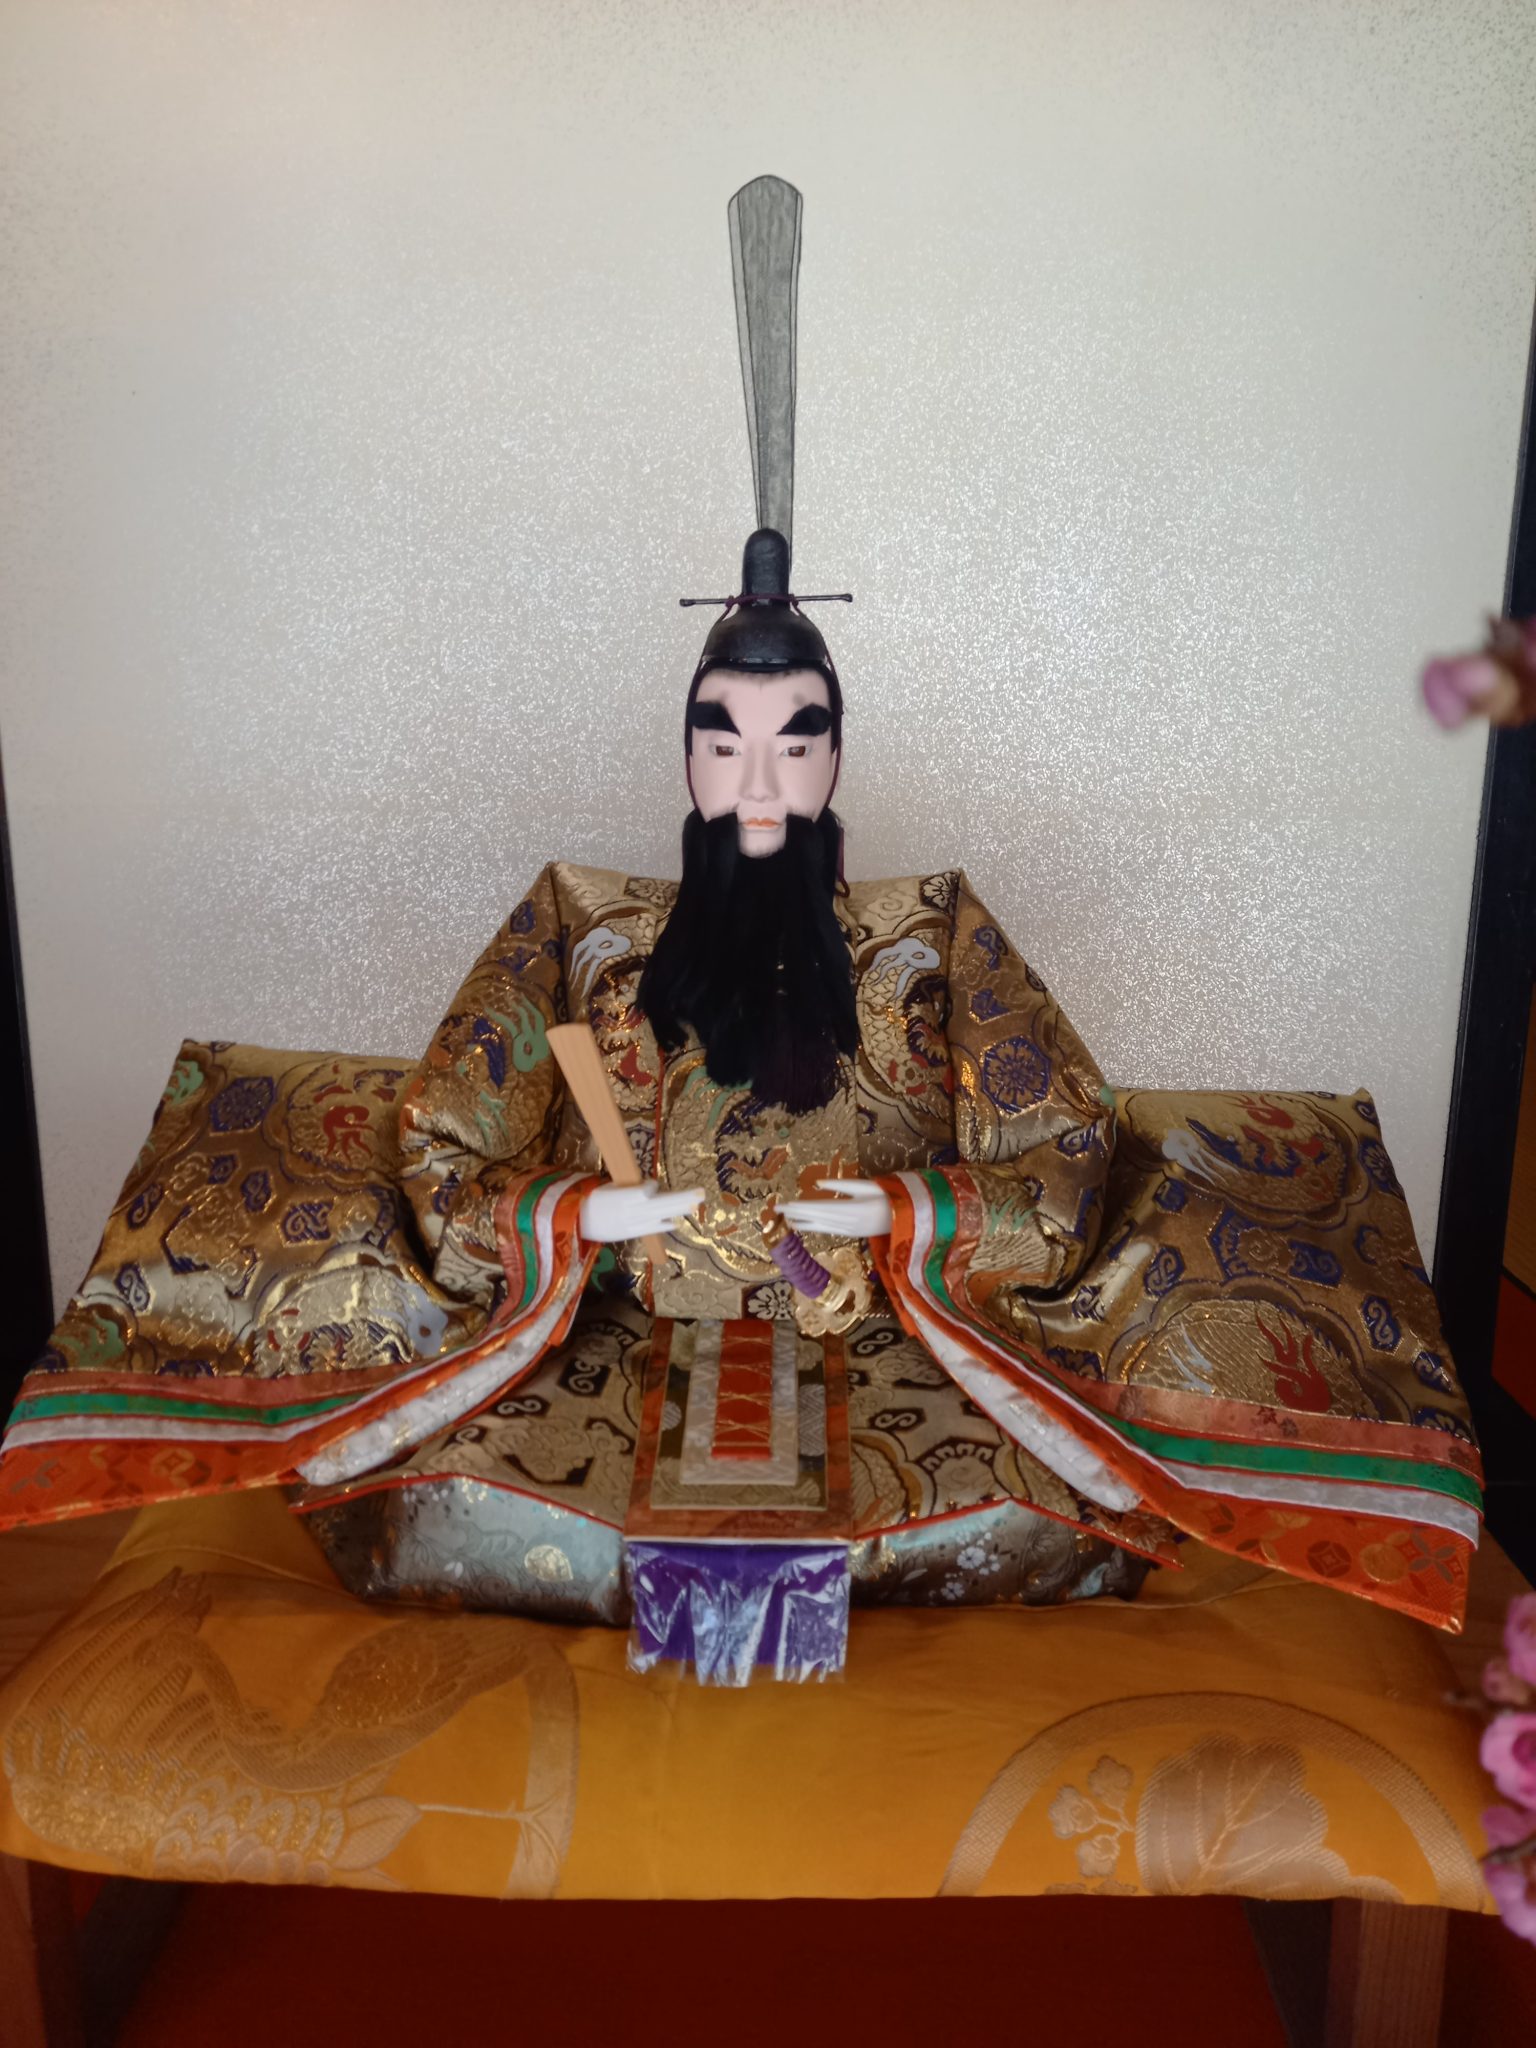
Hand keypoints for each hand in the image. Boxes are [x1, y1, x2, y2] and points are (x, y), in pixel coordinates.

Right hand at [579, 1179, 703, 1244]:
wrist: (576, 1223)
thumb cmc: (592, 1199)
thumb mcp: (608, 1188)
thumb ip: (629, 1188)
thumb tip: (651, 1188)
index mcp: (620, 1197)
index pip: (644, 1192)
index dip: (651, 1187)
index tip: (653, 1184)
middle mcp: (629, 1212)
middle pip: (659, 1204)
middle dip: (680, 1198)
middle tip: (701, 1193)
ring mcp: (631, 1224)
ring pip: (659, 1215)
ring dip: (678, 1209)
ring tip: (696, 1204)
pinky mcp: (630, 1232)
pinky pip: (650, 1228)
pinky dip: (663, 1224)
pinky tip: (676, 1221)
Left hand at [777, 1178, 892, 1239]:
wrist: (908, 1218)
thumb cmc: (890, 1196)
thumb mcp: (868, 1185)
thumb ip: (843, 1186)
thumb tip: (818, 1184)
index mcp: (852, 1209)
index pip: (819, 1208)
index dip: (800, 1208)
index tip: (784, 1205)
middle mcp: (848, 1223)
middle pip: (816, 1218)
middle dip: (796, 1215)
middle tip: (776, 1211)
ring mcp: (849, 1230)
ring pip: (820, 1226)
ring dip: (802, 1223)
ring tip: (785, 1220)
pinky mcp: (851, 1233)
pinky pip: (828, 1229)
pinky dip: (813, 1227)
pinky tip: (804, 1225)